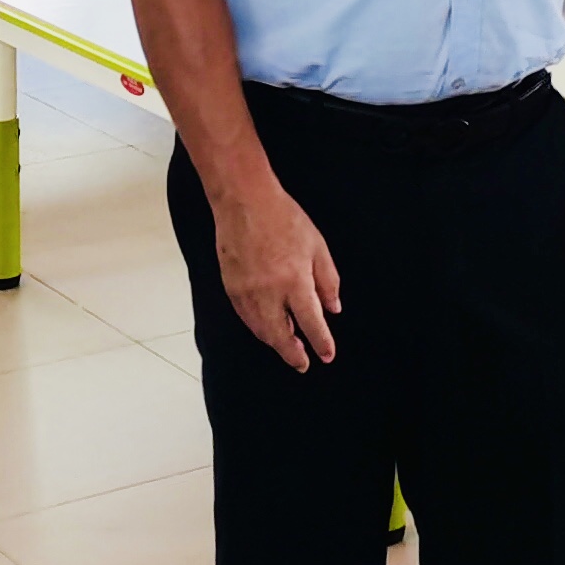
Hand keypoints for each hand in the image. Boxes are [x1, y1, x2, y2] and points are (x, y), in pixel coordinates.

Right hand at [212, 177, 342, 370]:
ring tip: (288, 347)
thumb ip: (327, 280)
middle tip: (303, 363)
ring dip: (275, 343)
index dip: (321, 343)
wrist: (244, 202)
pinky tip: (266, 328)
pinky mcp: (231, 288)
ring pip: (261, 330)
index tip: (327, 355)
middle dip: (293, 354)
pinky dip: (258, 328)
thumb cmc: (283, 218)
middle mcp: (269, 292)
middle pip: (281, 336)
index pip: (311, 323)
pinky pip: (246, 318)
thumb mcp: (317, 246)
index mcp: (295, 281)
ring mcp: (247, 292)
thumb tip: (333, 308)